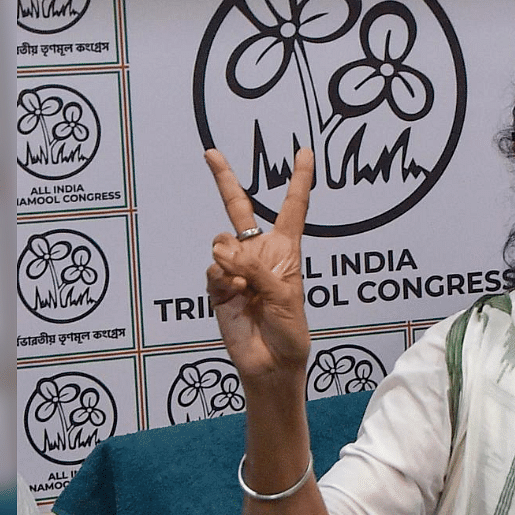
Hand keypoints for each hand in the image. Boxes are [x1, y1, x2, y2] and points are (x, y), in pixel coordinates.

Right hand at [204, 147, 314, 379]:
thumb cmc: (289, 330)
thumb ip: (256, 269)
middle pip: (239, 208)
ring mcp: (235, 268)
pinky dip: (222, 279)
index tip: (304, 152)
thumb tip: (222, 251)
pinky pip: (212, 268)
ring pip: (221, 241)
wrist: (270, 363)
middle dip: (224, 179)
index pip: (293, 208)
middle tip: (210, 152)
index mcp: (286, 251)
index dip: (300, 180)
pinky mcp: (217, 286)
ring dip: (231, 259)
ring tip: (243, 285)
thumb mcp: (285, 296)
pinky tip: (234, 295)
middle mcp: (259, 253)